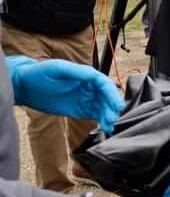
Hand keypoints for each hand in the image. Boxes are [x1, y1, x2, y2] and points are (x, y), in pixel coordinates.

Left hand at [7, 56, 124, 133]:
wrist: (25, 87)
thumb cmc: (40, 73)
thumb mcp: (58, 69)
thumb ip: (77, 72)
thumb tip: (94, 75)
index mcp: (86, 75)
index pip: (104, 84)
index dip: (111, 94)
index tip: (116, 105)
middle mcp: (89, 86)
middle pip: (106, 97)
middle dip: (111, 107)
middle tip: (112, 118)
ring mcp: (86, 99)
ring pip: (103, 107)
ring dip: (108, 116)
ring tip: (109, 125)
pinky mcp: (81, 110)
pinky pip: (96, 115)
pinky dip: (102, 121)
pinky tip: (105, 127)